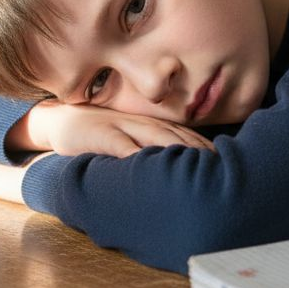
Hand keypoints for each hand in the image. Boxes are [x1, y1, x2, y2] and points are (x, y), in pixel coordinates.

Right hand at [10, 100, 214, 157]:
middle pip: (178, 136)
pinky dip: (136, 154)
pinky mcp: (103, 134)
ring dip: (177, 150)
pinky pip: (122, 145)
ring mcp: (123, 126)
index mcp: (151, 125)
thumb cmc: (102, 132)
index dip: (205, 148)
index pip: (185, 136)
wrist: (62, 119)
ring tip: (196, 165)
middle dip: (200, 150)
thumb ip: (152, 147)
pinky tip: (148, 166)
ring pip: (156, 137)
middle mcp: (143, 123)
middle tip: (220, 167)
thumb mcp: (130, 137)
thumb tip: (180, 167)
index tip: (226, 163)